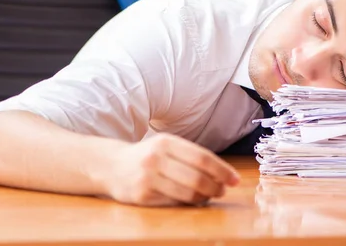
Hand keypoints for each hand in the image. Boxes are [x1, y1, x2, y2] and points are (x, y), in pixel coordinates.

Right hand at [105, 133, 239, 206]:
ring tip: (209, 196)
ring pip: (187, 192)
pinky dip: (187, 203)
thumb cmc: (147, 156)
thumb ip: (190, 156)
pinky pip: (173, 202)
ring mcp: (148, 178)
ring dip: (204, 197)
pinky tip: (192, 200)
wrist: (111, 166)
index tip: (235, 180)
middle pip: (197, 177)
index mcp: (166, 142)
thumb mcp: (166, 146)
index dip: (222, 170)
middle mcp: (156, 158)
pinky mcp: (142, 195)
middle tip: (222, 190)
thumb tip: (222, 174)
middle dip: (215, 187)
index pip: (202, 158)